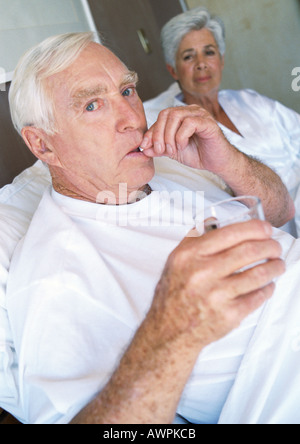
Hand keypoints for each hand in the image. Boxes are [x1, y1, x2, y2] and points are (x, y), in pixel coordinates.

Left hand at [140, 105, 235, 173]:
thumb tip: (143, 148)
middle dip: (159, 134)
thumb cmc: (198, 154)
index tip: (145, 146)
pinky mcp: (208, 122)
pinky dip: (181, 136)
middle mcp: (190, 111)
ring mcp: (200, 114)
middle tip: (160, 150)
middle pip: (166, 114)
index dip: (151, 132)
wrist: (217, 162)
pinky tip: (183, 146)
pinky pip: (189, 123)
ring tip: (173, 150)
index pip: (161, 117)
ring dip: (169, 136)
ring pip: (176, 116)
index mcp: (181, 115)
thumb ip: (158, 148)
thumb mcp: (173, 151)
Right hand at [150, 220, 284, 347]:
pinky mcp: (229, 315)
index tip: (265, 229)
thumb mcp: (176, 259)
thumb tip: (215, 220)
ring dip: (275, 266)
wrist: (169, 329)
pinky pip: (258, 296)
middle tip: (275, 247)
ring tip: (277, 264)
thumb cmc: (174, 293)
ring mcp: (217, 295)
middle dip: (270, 246)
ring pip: (259, 273)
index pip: (231, 233)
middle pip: (250, 251)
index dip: (256, 228)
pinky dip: (268, 288)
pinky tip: (267, 284)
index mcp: (190, 255)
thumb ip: (195, 237)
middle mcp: (202, 273)